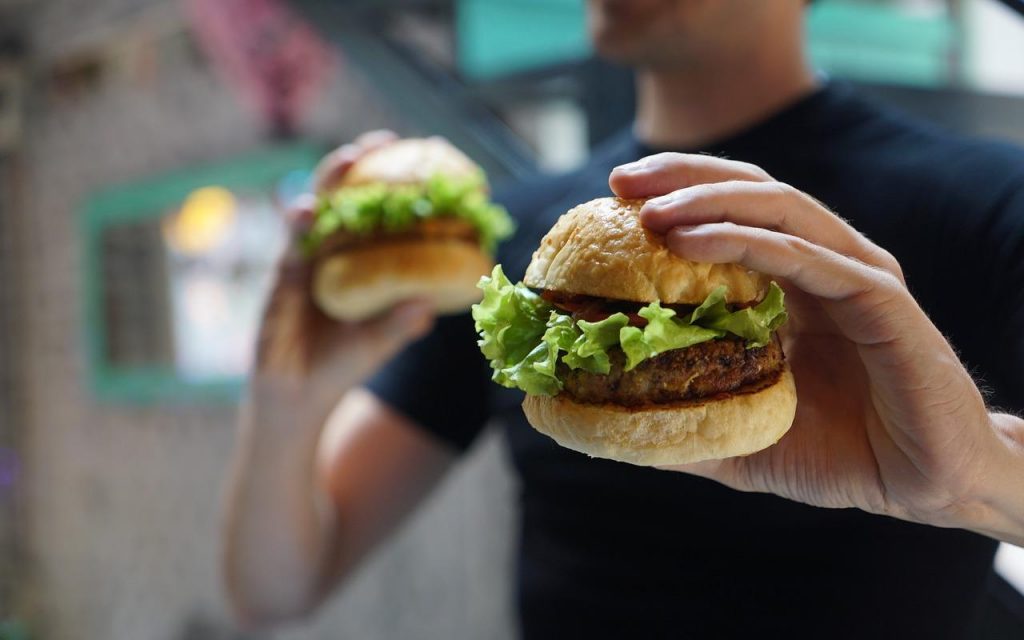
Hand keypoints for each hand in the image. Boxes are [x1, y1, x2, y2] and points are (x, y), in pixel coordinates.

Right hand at [254, 130, 433, 411]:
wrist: (298, 399)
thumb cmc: (341, 366)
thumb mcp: (378, 344)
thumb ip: (400, 324)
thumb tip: (432, 304)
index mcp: (355, 264)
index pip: (370, 215)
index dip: (387, 185)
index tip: (415, 156)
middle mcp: (328, 256)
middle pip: (339, 199)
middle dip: (354, 167)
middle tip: (379, 141)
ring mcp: (302, 265)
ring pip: (313, 213)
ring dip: (328, 183)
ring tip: (348, 160)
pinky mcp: (280, 283)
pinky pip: (289, 248)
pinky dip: (297, 228)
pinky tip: (304, 212)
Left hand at [609, 153, 1023, 541]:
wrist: (926, 484)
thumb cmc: (839, 455)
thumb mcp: (741, 436)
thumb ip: (684, 419)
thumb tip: (609, 419)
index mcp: (794, 282)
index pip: (733, 212)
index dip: (676, 194)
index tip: (611, 197)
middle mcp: (825, 263)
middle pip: (752, 190)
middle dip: (683, 176)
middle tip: (620, 182)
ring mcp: (855, 274)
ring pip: (778, 208)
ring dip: (708, 202)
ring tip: (649, 212)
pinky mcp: (880, 299)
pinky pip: (806, 257)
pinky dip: (746, 242)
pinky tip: (691, 242)